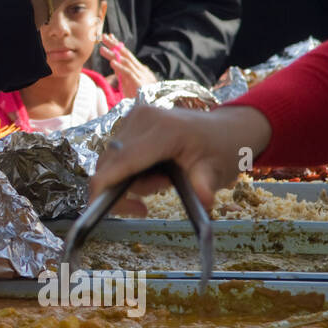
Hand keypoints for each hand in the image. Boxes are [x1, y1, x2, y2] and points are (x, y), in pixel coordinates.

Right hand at [89, 104, 273, 215]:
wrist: (227, 129)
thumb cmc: (222, 150)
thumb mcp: (217, 172)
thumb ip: (204, 185)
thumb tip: (204, 201)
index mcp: (164, 130)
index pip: (121, 161)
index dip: (103, 187)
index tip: (100, 211)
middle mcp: (142, 118)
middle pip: (110, 163)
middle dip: (123, 188)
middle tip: (153, 198)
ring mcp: (134, 116)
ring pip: (110, 160)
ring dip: (126, 179)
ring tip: (161, 182)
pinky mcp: (131, 120)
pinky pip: (115, 153)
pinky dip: (126, 169)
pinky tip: (152, 172)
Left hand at [100, 33, 156, 97]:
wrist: (151, 108)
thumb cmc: (139, 98)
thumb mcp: (128, 83)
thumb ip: (122, 73)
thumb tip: (114, 62)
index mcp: (138, 69)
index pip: (127, 54)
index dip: (118, 45)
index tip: (109, 37)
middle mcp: (140, 70)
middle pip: (126, 54)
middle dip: (114, 45)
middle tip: (103, 36)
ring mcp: (141, 76)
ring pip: (126, 62)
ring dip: (113, 54)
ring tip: (102, 49)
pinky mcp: (140, 83)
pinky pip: (129, 73)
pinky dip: (121, 67)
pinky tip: (112, 62)